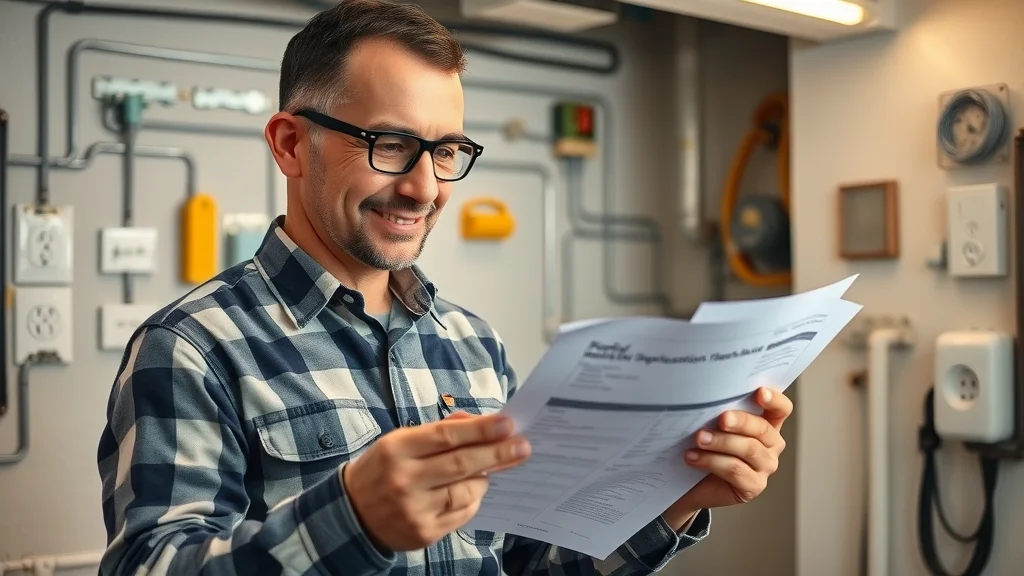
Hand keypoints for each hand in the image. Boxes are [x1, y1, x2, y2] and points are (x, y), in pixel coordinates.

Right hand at [343, 411, 530, 551]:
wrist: (352, 513)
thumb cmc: (383, 469)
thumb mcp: (400, 441)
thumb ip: (438, 431)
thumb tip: (478, 423)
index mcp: (397, 449)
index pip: (446, 436)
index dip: (480, 430)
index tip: (507, 424)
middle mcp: (405, 480)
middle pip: (461, 463)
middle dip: (497, 453)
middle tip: (522, 446)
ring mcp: (415, 510)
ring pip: (465, 491)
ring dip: (485, 478)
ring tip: (491, 469)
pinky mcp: (424, 533)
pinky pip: (462, 514)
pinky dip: (474, 499)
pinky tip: (475, 489)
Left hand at [662, 387, 792, 528]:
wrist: (690, 483)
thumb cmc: (703, 447)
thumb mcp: (713, 424)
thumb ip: (719, 411)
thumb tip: (708, 397)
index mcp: (766, 424)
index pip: (781, 409)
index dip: (774, 400)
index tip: (760, 392)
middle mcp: (771, 445)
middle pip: (763, 429)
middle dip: (741, 421)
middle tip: (722, 419)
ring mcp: (765, 467)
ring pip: (749, 449)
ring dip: (721, 442)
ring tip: (699, 438)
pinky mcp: (753, 486)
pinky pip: (735, 470)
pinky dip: (711, 461)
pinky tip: (693, 457)